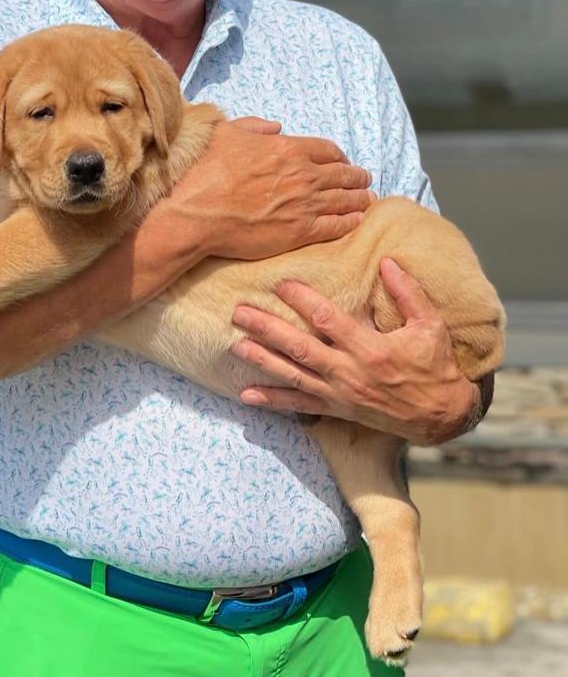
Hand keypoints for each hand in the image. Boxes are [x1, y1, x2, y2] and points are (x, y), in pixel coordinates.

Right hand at [169, 117, 373, 260]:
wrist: (196, 211)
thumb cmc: (205, 171)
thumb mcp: (226, 132)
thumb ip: (254, 126)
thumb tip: (276, 126)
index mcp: (288, 148)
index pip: (328, 150)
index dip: (340, 156)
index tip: (343, 161)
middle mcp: (303, 175)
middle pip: (343, 174)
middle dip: (357, 176)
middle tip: (364, 179)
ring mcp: (304, 205)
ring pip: (345, 200)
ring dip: (360, 199)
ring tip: (367, 200)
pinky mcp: (300, 232)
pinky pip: (336, 226)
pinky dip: (350, 222)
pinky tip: (357, 221)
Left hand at [230, 257, 480, 445]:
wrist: (441, 415)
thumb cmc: (436, 366)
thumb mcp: (431, 325)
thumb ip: (408, 293)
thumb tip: (387, 261)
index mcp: (371, 349)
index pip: (328, 320)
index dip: (302, 300)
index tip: (281, 283)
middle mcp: (349, 372)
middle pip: (300, 348)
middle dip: (267, 329)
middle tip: (239, 313)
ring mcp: (340, 393)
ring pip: (293, 375)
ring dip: (262, 361)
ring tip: (236, 346)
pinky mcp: (337, 409)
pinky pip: (299, 405)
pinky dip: (273, 401)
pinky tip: (247, 395)